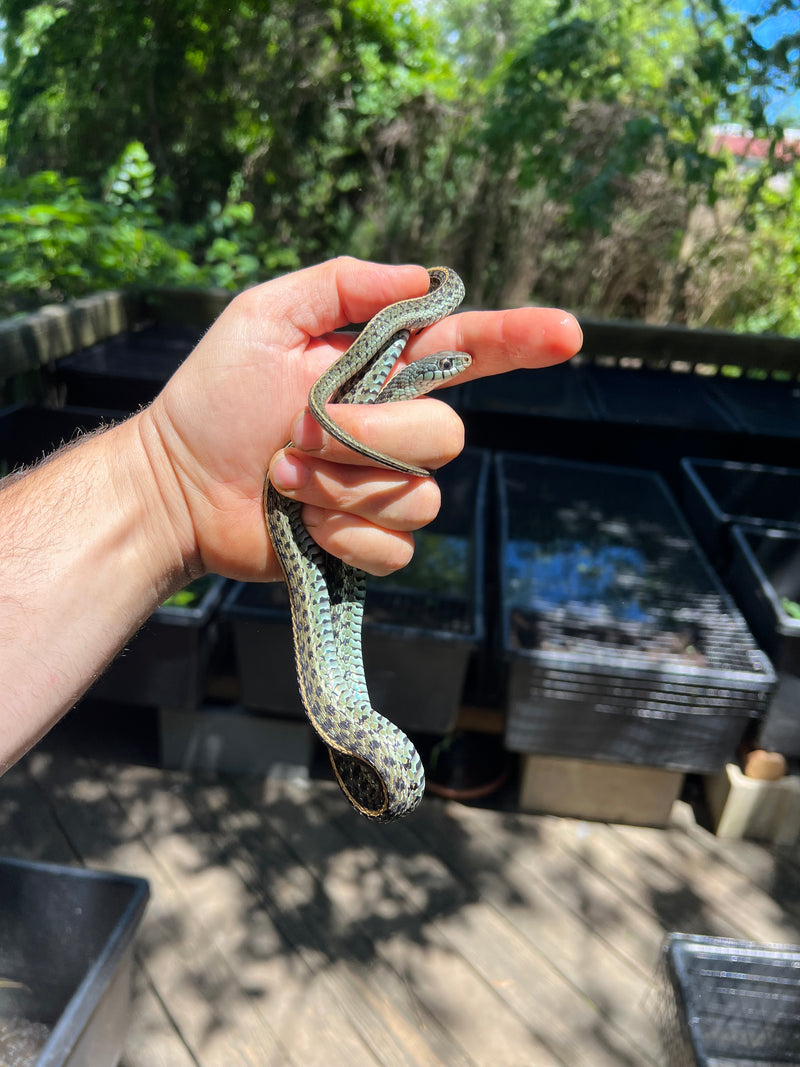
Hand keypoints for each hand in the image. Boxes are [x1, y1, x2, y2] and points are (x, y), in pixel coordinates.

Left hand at [140, 257, 581, 581]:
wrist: (175, 484)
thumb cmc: (213, 397)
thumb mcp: (265, 316)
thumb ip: (342, 284)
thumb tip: (425, 278)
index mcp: (383, 372)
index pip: (470, 350)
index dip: (520, 340)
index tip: (567, 333)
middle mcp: (396, 429)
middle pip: (447, 437)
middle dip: (370, 437)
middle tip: (302, 432)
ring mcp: (386, 489)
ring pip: (419, 497)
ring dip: (340, 488)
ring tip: (284, 476)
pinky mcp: (370, 542)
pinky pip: (396, 546)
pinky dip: (341, 533)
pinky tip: (302, 522)